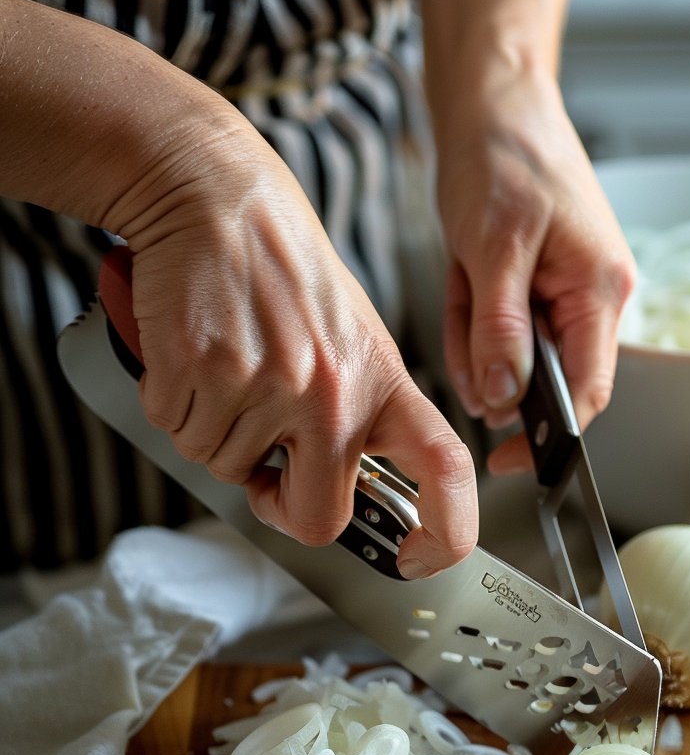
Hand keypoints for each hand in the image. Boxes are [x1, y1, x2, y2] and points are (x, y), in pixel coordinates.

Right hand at [104, 120, 477, 578]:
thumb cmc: (286, 271)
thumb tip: (336, 494)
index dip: (447, 532)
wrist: (220, 196)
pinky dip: (176, 406)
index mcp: (383, 384)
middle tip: (267, 465)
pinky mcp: (203, 371)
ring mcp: (267, 385)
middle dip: (281, 504)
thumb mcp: (354, 339)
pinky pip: (178, 432)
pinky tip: (195, 358)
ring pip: (228, 471)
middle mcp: (332, 393)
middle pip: (315, 519)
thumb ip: (357, 416)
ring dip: (218, 434)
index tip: (420, 557)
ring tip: (230, 368)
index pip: (445, 469)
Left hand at [434, 69, 635, 473]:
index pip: (588, 391)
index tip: (508, 462)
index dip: (550, 437)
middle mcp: (591, 296)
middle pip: (544, 376)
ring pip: (512, 355)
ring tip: (464, 278)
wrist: (493, 99)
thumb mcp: (494, 246)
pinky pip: (497, 327)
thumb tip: (503, 396)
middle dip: (494, 366)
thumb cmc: (505, 153)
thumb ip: (500, 329)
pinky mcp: (533, 283)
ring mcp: (562, 291)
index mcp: (601, 289)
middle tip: (465, 327)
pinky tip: (463, 273)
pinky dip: (470, 313)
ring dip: (475, 333)